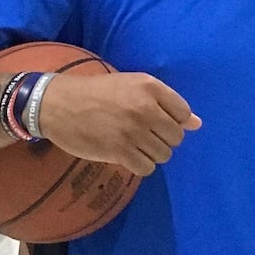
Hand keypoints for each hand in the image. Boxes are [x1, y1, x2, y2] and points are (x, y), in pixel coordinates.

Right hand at [38, 72, 200, 176]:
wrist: (56, 104)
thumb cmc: (98, 93)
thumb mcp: (133, 86)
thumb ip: (167, 103)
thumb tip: (198, 124)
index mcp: (150, 87)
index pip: (183, 113)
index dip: (172, 120)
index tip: (155, 120)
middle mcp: (145, 108)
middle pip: (176, 137)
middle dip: (162, 138)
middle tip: (142, 133)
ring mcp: (132, 131)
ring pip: (164, 154)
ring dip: (152, 153)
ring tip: (133, 144)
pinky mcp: (119, 151)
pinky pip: (147, 167)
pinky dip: (140, 165)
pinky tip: (128, 155)